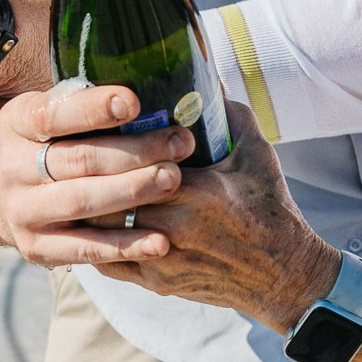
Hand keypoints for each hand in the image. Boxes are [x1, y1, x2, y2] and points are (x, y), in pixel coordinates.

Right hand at [0, 83, 188, 265]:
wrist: (12, 193)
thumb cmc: (60, 139)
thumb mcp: (60, 108)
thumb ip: (93, 97)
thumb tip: (157, 67)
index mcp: (18, 121)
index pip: (53, 114)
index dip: (93, 108)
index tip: (134, 102)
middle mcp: (12, 167)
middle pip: (78, 159)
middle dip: (135, 151)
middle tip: (180, 143)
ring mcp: (21, 210)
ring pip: (82, 201)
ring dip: (133, 192)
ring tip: (173, 179)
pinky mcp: (36, 248)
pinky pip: (85, 249)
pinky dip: (125, 246)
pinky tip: (161, 241)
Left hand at [95, 104, 337, 330]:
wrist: (284, 273)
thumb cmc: (270, 208)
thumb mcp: (256, 152)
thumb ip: (227, 113)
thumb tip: (203, 77)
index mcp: (196, 191)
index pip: (131, 163)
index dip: (109, 147)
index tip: (97, 132)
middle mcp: (175, 227)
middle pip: (107, 197)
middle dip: (90, 178)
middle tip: (77, 158)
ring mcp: (162, 260)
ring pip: (100, 232)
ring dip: (89, 210)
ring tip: (80, 187)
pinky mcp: (157, 283)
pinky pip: (108, 262)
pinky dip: (96, 242)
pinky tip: (94, 222)